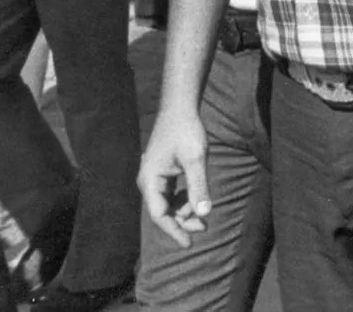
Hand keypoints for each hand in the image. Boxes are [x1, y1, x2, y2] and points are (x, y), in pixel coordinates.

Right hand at [139, 107, 211, 247]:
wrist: (180, 108)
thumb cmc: (186, 131)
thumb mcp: (195, 159)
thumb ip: (199, 187)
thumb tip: (205, 214)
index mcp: (150, 180)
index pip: (160, 215)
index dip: (175, 231)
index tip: (189, 244)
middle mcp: (148, 182)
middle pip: (163, 212)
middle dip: (182, 222)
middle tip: (204, 228)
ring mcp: (154, 178)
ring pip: (168, 204)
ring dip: (184, 211)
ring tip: (203, 215)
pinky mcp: (162, 173)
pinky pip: (170, 195)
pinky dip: (183, 200)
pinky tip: (196, 199)